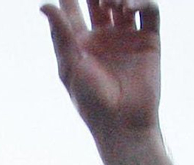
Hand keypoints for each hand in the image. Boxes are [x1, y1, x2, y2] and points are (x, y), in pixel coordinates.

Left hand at [41, 0, 160, 143]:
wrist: (124, 124)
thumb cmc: (92, 102)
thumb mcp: (70, 67)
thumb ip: (60, 34)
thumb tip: (44, 5)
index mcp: (82, 43)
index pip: (73, 9)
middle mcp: (105, 37)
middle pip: (99, 0)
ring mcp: (127, 37)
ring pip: (124, 1)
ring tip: (110, 3)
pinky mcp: (149, 40)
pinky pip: (148, 11)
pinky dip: (141, 2)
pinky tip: (127, 7)